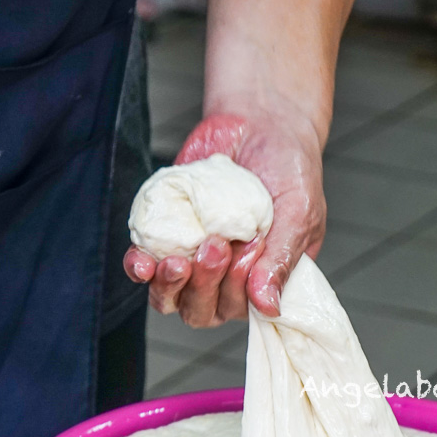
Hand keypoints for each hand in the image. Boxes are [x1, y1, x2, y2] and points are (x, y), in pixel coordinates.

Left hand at [125, 111, 325, 325]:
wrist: (259, 125)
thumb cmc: (287, 171)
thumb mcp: (298, 213)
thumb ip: (282, 261)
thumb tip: (269, 308)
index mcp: (258, 282)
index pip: (238, 310)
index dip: (235, 292)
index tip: (247, 249)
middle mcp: (222, 279)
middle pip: (201, 311)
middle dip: (203, 286)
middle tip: (215, 245)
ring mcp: (190, 260)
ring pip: (169, 298)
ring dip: (169, 286)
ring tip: (178, 260)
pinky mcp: (163, 237)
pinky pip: (142, 267)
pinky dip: (139, 268)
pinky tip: (143, 261)